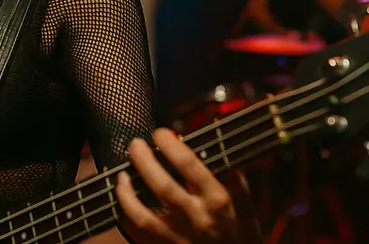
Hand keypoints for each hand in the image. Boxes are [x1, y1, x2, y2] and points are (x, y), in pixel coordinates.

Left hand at [116, 128, 260, 243]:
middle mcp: (197, 218)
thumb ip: (231, 175)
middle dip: (144, 162)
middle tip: (135, 145)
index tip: (160, 134)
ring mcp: (179, 236)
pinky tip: (123, 202)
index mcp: (217, 200)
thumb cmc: (240, 235)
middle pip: (163, 187)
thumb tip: (214, 142)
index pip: (190, 166)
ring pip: (144, 216)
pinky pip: (138, 234)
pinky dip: (126, 217)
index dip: (171, 146)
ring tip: (122, 175)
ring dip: (128, 194)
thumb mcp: (245, 203)